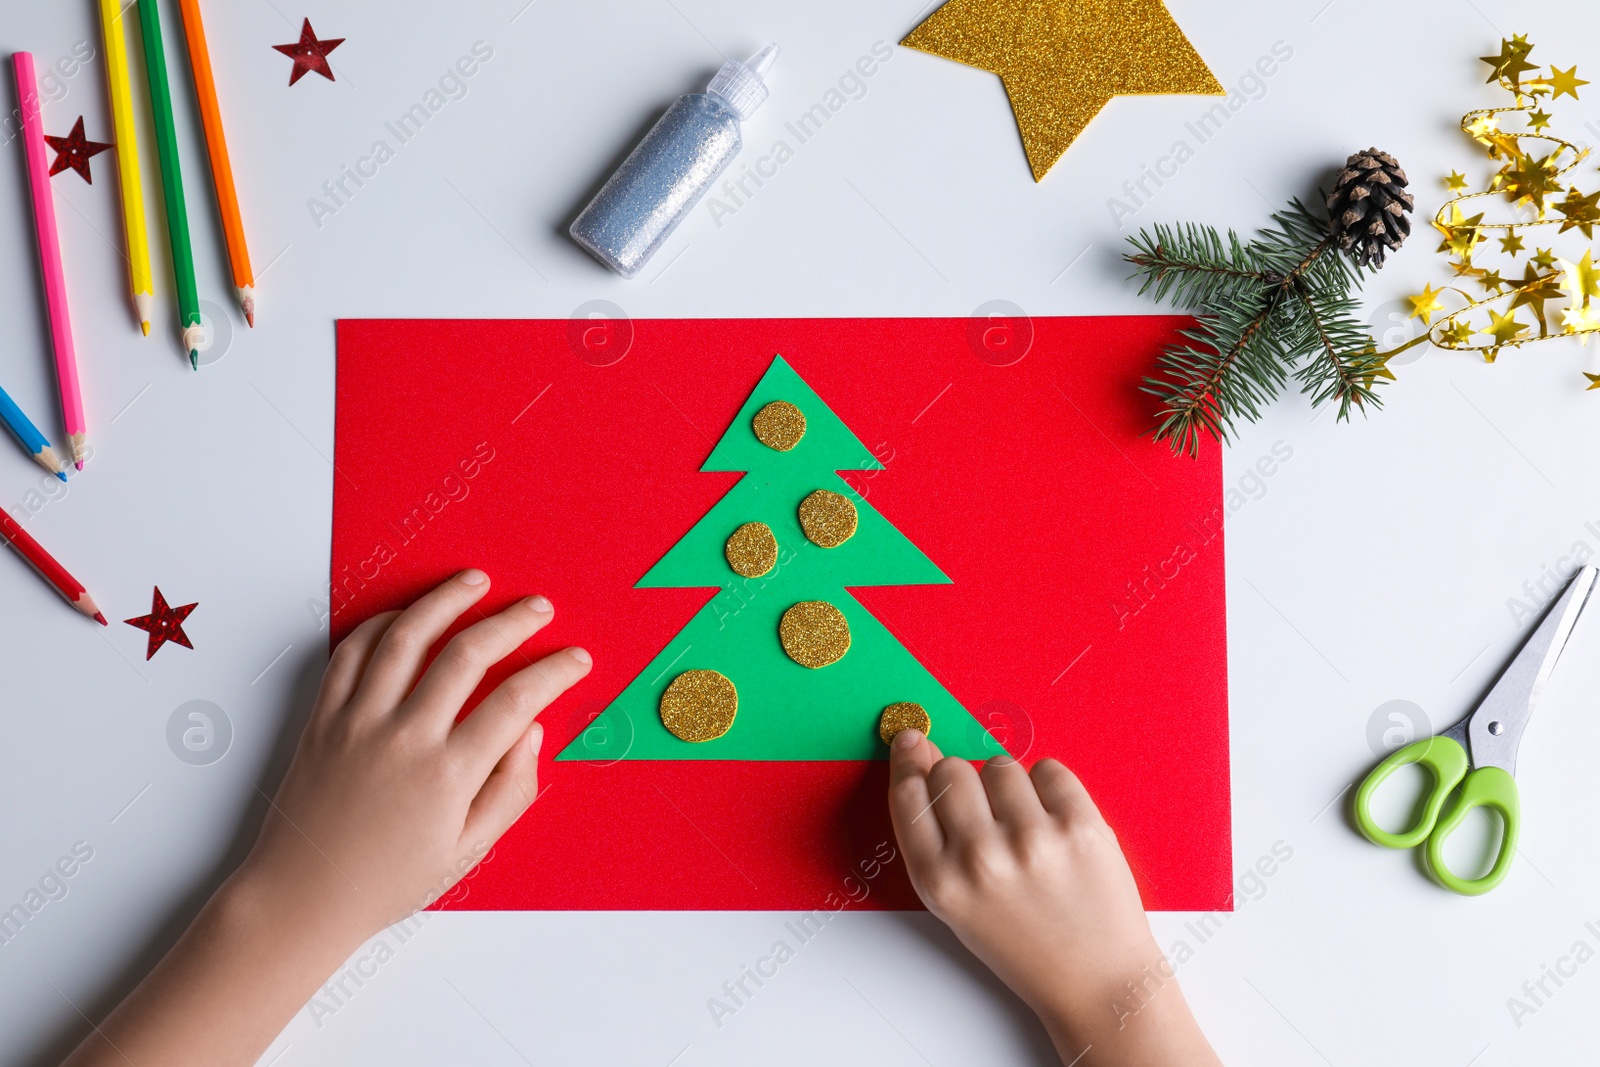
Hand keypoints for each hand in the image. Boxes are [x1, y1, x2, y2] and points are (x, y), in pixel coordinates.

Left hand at [236, 569, 591, 946]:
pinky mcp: (324, 718)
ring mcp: (359, 722)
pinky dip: (382, 623)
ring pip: (407, 636)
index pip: (517, 701)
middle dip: (512, 621)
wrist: (303, 897)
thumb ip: (510, 790)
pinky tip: (408, 615)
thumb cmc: (386, 880)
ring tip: (475, 581)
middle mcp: (405, 738)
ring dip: (446, 600)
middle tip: (537, 608)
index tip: (574, 659)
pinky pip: (353, 652)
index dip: (554, 671)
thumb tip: (531, 733)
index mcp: (449, 775)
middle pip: (468, 653)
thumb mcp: (468, 851)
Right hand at [887, 730, 1219, 1066]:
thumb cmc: (1026, 945)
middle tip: (987, 813)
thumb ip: (934, 839)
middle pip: (952, 771)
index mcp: (941, 883)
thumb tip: (921, 756)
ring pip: (1000, 765)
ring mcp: (1032, 841)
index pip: (908, 795)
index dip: (909, 762)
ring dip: (1011, 787)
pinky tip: (1054, 825)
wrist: (1095, 982)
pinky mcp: (1080, 827)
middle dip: (965, 782)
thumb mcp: (957, 904)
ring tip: (1027, 828)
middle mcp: (981, 859)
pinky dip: (1051, 789)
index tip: (914, 743)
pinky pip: (1049, 770)